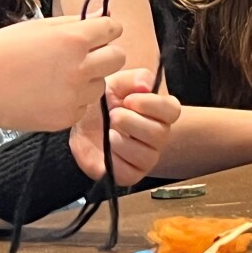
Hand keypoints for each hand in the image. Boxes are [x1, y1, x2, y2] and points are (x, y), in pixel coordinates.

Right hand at [0, 16, 123, 131]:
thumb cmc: (0, 52)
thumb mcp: (36, 27)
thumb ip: (72, 24)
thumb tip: (99, 18)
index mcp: (73, 39)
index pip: (113, 28)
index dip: (104, 30)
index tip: (96, 34)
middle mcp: (80, 67)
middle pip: (118, 57)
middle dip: (104, 54)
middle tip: (82, 56)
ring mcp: (75, 95)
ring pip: (101, 84)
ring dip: (88, 79)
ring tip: (58, 77)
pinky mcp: (66, 118)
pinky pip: (84, 106)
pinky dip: (73, 101)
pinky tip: (50, 94)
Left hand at [69, 68, 180, 184]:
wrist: (79, 124)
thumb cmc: (101, 103)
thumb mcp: (114, 83)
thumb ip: (133, 78)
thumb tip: (146, 85)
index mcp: (158, 112)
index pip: (172, 110)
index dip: (151, 104)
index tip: (128, 99)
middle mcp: (157, 136)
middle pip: (159, 134)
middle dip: (131, 122)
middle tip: (113, 115)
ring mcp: (145, 157)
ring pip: (146, 155)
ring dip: (122, 141)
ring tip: (107, 132)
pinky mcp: (129, 174)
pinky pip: (130, 173)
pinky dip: (115, 160)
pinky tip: (107, 149)